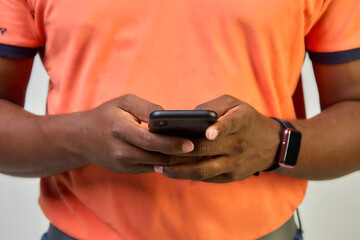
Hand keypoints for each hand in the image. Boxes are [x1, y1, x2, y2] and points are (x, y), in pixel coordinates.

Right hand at [78, 94, 194, 173]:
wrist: (81, 138)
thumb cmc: (106, 116)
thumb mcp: (124, 102)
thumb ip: (147, 108)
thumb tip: (169, 117)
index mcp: (120, 130)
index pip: (150, 141)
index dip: (172, 143)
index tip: (190, 143)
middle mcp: (122, 152)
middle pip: (157, 156)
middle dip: (180, 154)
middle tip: (199, 149)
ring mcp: (124, 164)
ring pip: (156, 164)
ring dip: (175, 160)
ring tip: (193, 153)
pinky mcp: (127, 171)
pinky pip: (151, 167)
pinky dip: (165, 162)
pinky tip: (178, 156)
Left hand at [154, 95, 280, 182]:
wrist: (272, 145)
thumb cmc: (247, 120)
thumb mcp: (235, 104)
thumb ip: (213, 106)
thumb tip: (188, 116)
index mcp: (241, 122)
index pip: (231, 125)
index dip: (219, 129)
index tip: (208, 133)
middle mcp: (238, 145)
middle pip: (206, 150)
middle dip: (179, 151)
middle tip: (157, 149)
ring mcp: (234, 164)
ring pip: (203, 171)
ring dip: (179, 170)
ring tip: (159, 166)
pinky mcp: (231, 177)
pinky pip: (206, 178)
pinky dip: (187, 175)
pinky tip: (171, 171)